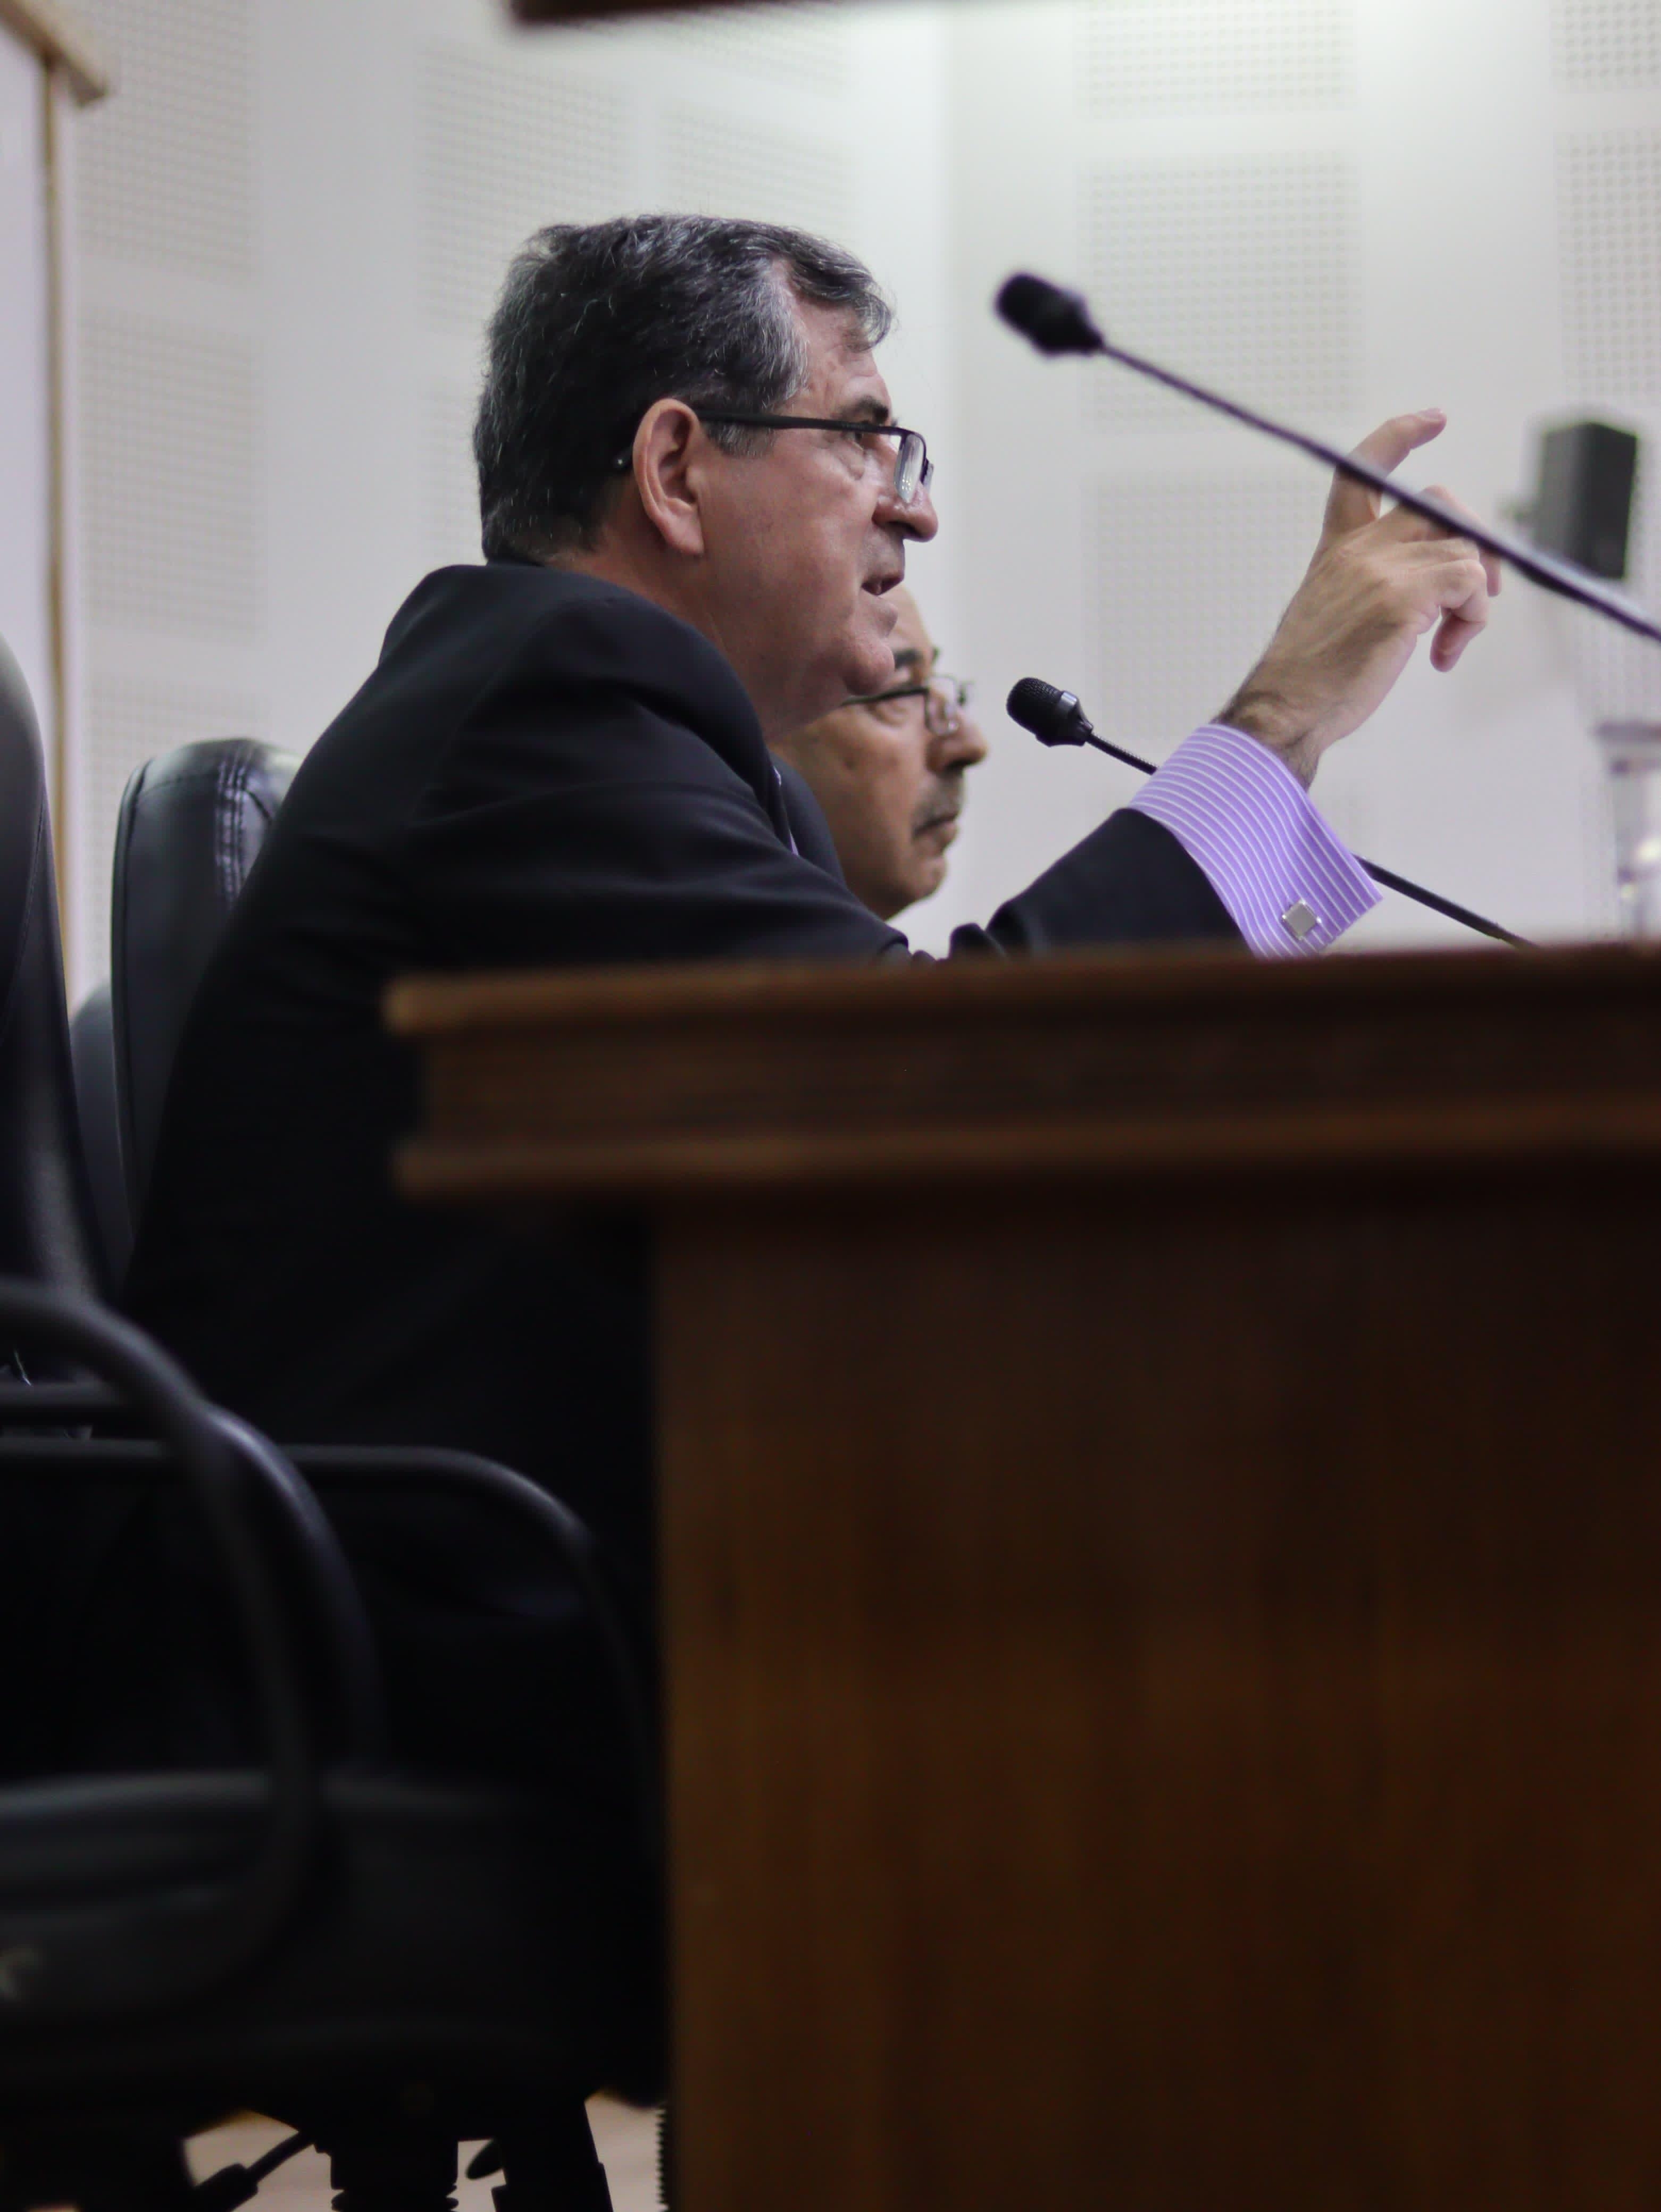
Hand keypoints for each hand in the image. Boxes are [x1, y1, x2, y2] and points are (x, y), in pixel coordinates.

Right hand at [1219, 410, 1501, 785]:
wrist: (1283, 711)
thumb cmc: (1308, 681)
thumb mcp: (1332, 615)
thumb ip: (1373, 585)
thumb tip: (1436, 590)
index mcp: (1336, 549)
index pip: (1362, 469)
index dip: (1400, 435)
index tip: (1433, 419)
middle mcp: (1358, 549)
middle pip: (1439, 503)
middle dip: (1473, 538)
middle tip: (1477, 592)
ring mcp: (1381, 568)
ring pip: (1466, 550)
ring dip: (1474, 601)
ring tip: (1445, 643)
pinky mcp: (1404, 597)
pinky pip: (1471, 582)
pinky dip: (1473, 619)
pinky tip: (1443, 655)